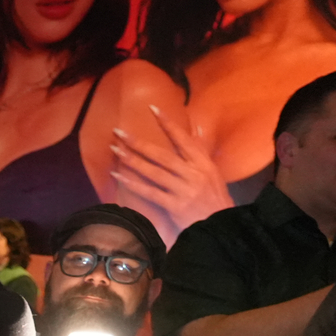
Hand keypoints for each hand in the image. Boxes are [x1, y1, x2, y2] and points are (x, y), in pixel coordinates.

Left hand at [110, 108, 231, 237]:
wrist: (221, 226)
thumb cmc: (215, 199)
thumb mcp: (212, 173)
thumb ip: (201, 153)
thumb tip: (197, 130)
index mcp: (203, 163)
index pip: (183, 139)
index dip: (167, 123)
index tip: (152, 109)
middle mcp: (193, 173)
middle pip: (162, 154)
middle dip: (139, 142)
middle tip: (119, 132)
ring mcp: (184, 189)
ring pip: (153, 171)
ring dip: (132, 160)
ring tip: (115, 150)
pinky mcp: (175, 205)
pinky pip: (149, 192)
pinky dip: (132, 183)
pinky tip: (118, 175)